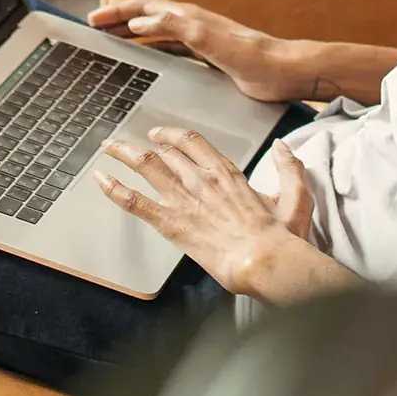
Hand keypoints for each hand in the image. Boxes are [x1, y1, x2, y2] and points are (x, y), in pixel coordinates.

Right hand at [88, 0, 304, 101]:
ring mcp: (200, 39)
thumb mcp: (210, 41)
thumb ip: (176, 28)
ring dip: (133, 32)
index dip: (118, 11)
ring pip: (157, 30)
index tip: (93, 19)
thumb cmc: (253, 57)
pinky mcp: (208, 56)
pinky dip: (151, 48)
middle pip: (148, 14)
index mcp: (190, 17)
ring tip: (111, 39)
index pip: (145, 7)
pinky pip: (170, 47)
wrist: (284, 71)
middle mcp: (193, 23)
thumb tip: (139, 22)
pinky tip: (146, 59)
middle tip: (94, 26)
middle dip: (120, 18)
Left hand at [96, 128, 318, 296]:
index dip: (172, 135)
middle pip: (165, 151)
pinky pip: (137, 202)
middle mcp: (201, 179)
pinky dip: (115, 189)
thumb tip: (283, 148)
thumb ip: (290, 169)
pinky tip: (101, 180)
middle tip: (125, 143)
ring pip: (147, 166)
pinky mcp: (173, 223)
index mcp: (227, 172)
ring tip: (108, 147)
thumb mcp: (296, 198)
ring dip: (124, 154)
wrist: (263, 261)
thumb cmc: (279, 237)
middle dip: (142, 143)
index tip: (160, 134)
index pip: (192, 142)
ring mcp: (185, 199)